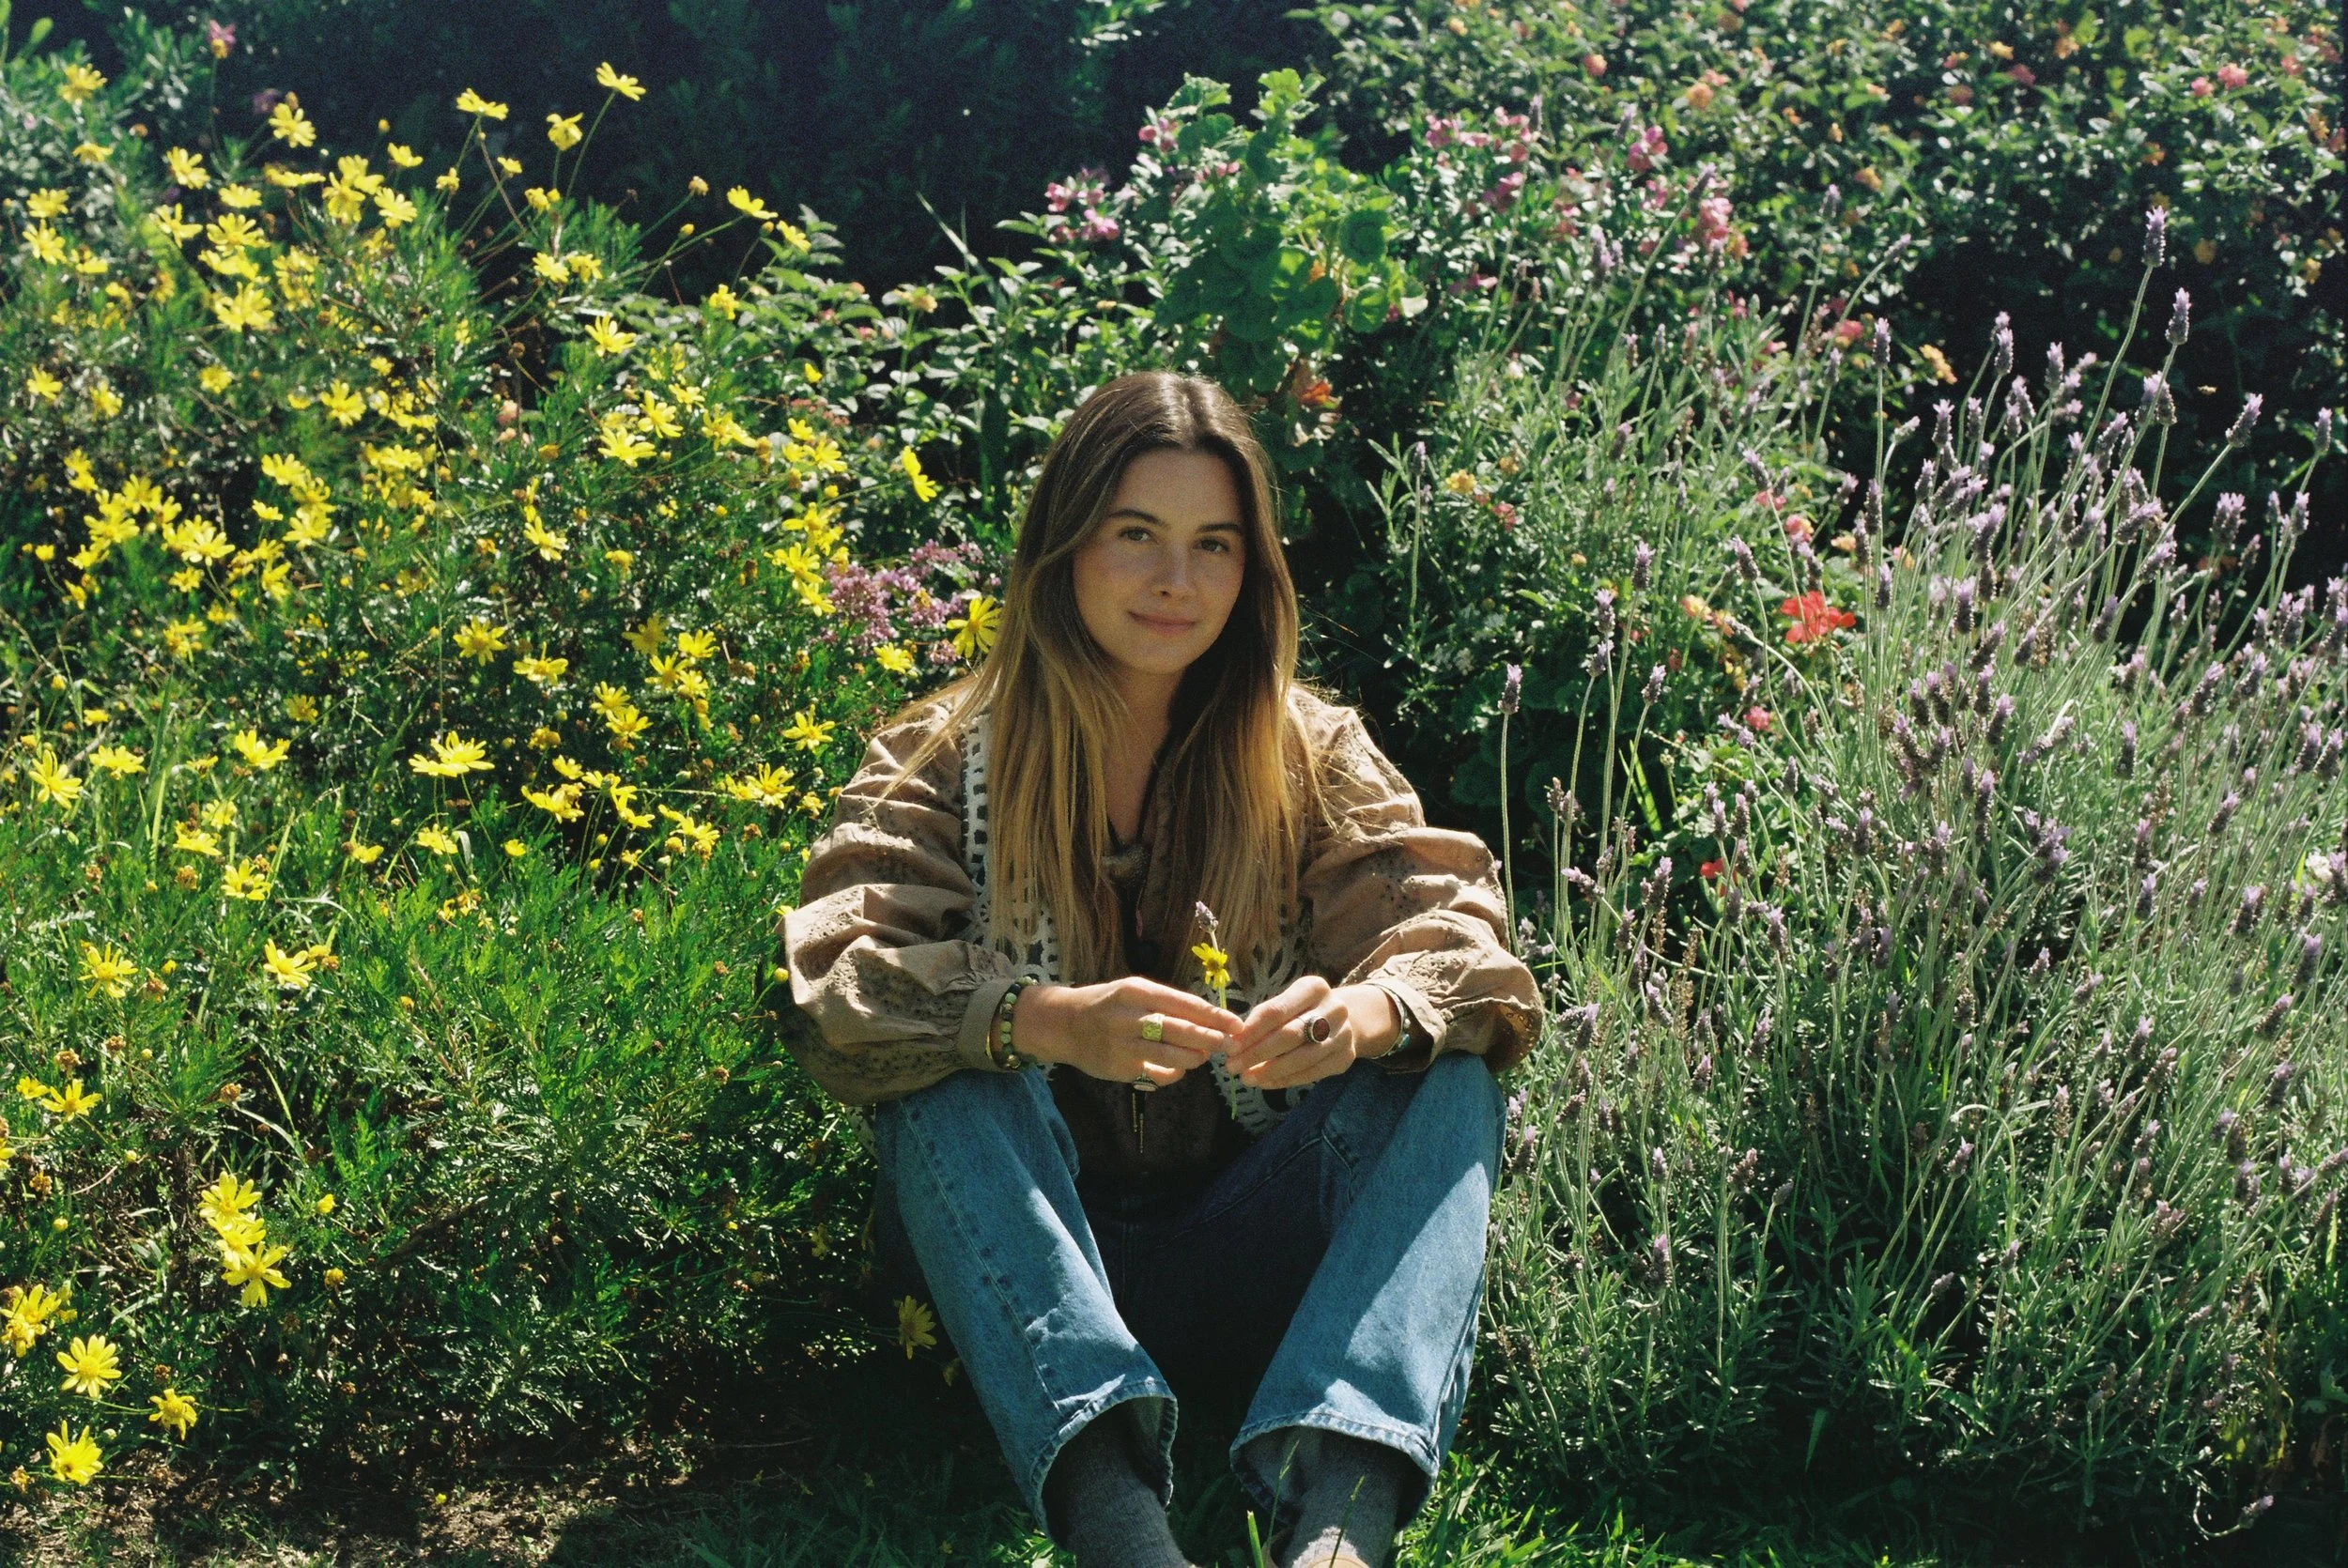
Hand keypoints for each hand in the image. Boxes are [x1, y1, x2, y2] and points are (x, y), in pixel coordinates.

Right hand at [1014, 977, 1240, 1087]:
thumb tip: (1210, 1018)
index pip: (1184, 1003)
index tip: (1236, 1024)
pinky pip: (1156, 1074)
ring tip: (1205, 1056)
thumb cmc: (1108, 1005)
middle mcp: (1129, 1016)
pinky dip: (1174, 1073)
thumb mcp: (1133, 992)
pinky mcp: (1119, 1068)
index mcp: (1136, 991)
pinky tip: (1180, 1069)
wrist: (1063, 1024)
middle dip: (1212, 1039)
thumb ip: (1167, 1003)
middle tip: (1232, 1045)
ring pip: (1172, 1055)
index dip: (1214, 1016)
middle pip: (1181, 1030)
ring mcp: (1123, 1044)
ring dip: (1195, 1058)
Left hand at [1220, 979, 1399, 1092]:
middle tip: (1232, 1066)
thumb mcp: (1285, 1003)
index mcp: (1314, 987)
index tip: (1230, 1046)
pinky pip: (1311, 1073)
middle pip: (1289, 1035)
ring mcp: (1343, 1035)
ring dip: (1269, 1071)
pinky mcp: (1346, 1058)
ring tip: (1246, 1078)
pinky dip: (1285, 1080)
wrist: (1342, 1022)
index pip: (1276, 1011)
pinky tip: (1265, 1082)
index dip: (1251, 1031)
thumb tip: (1233, 1042)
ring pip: (1301, 1058)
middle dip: (1257, 1053)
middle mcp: (1334, 1009)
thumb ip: (1262, 1019)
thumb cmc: (1302, 1011)